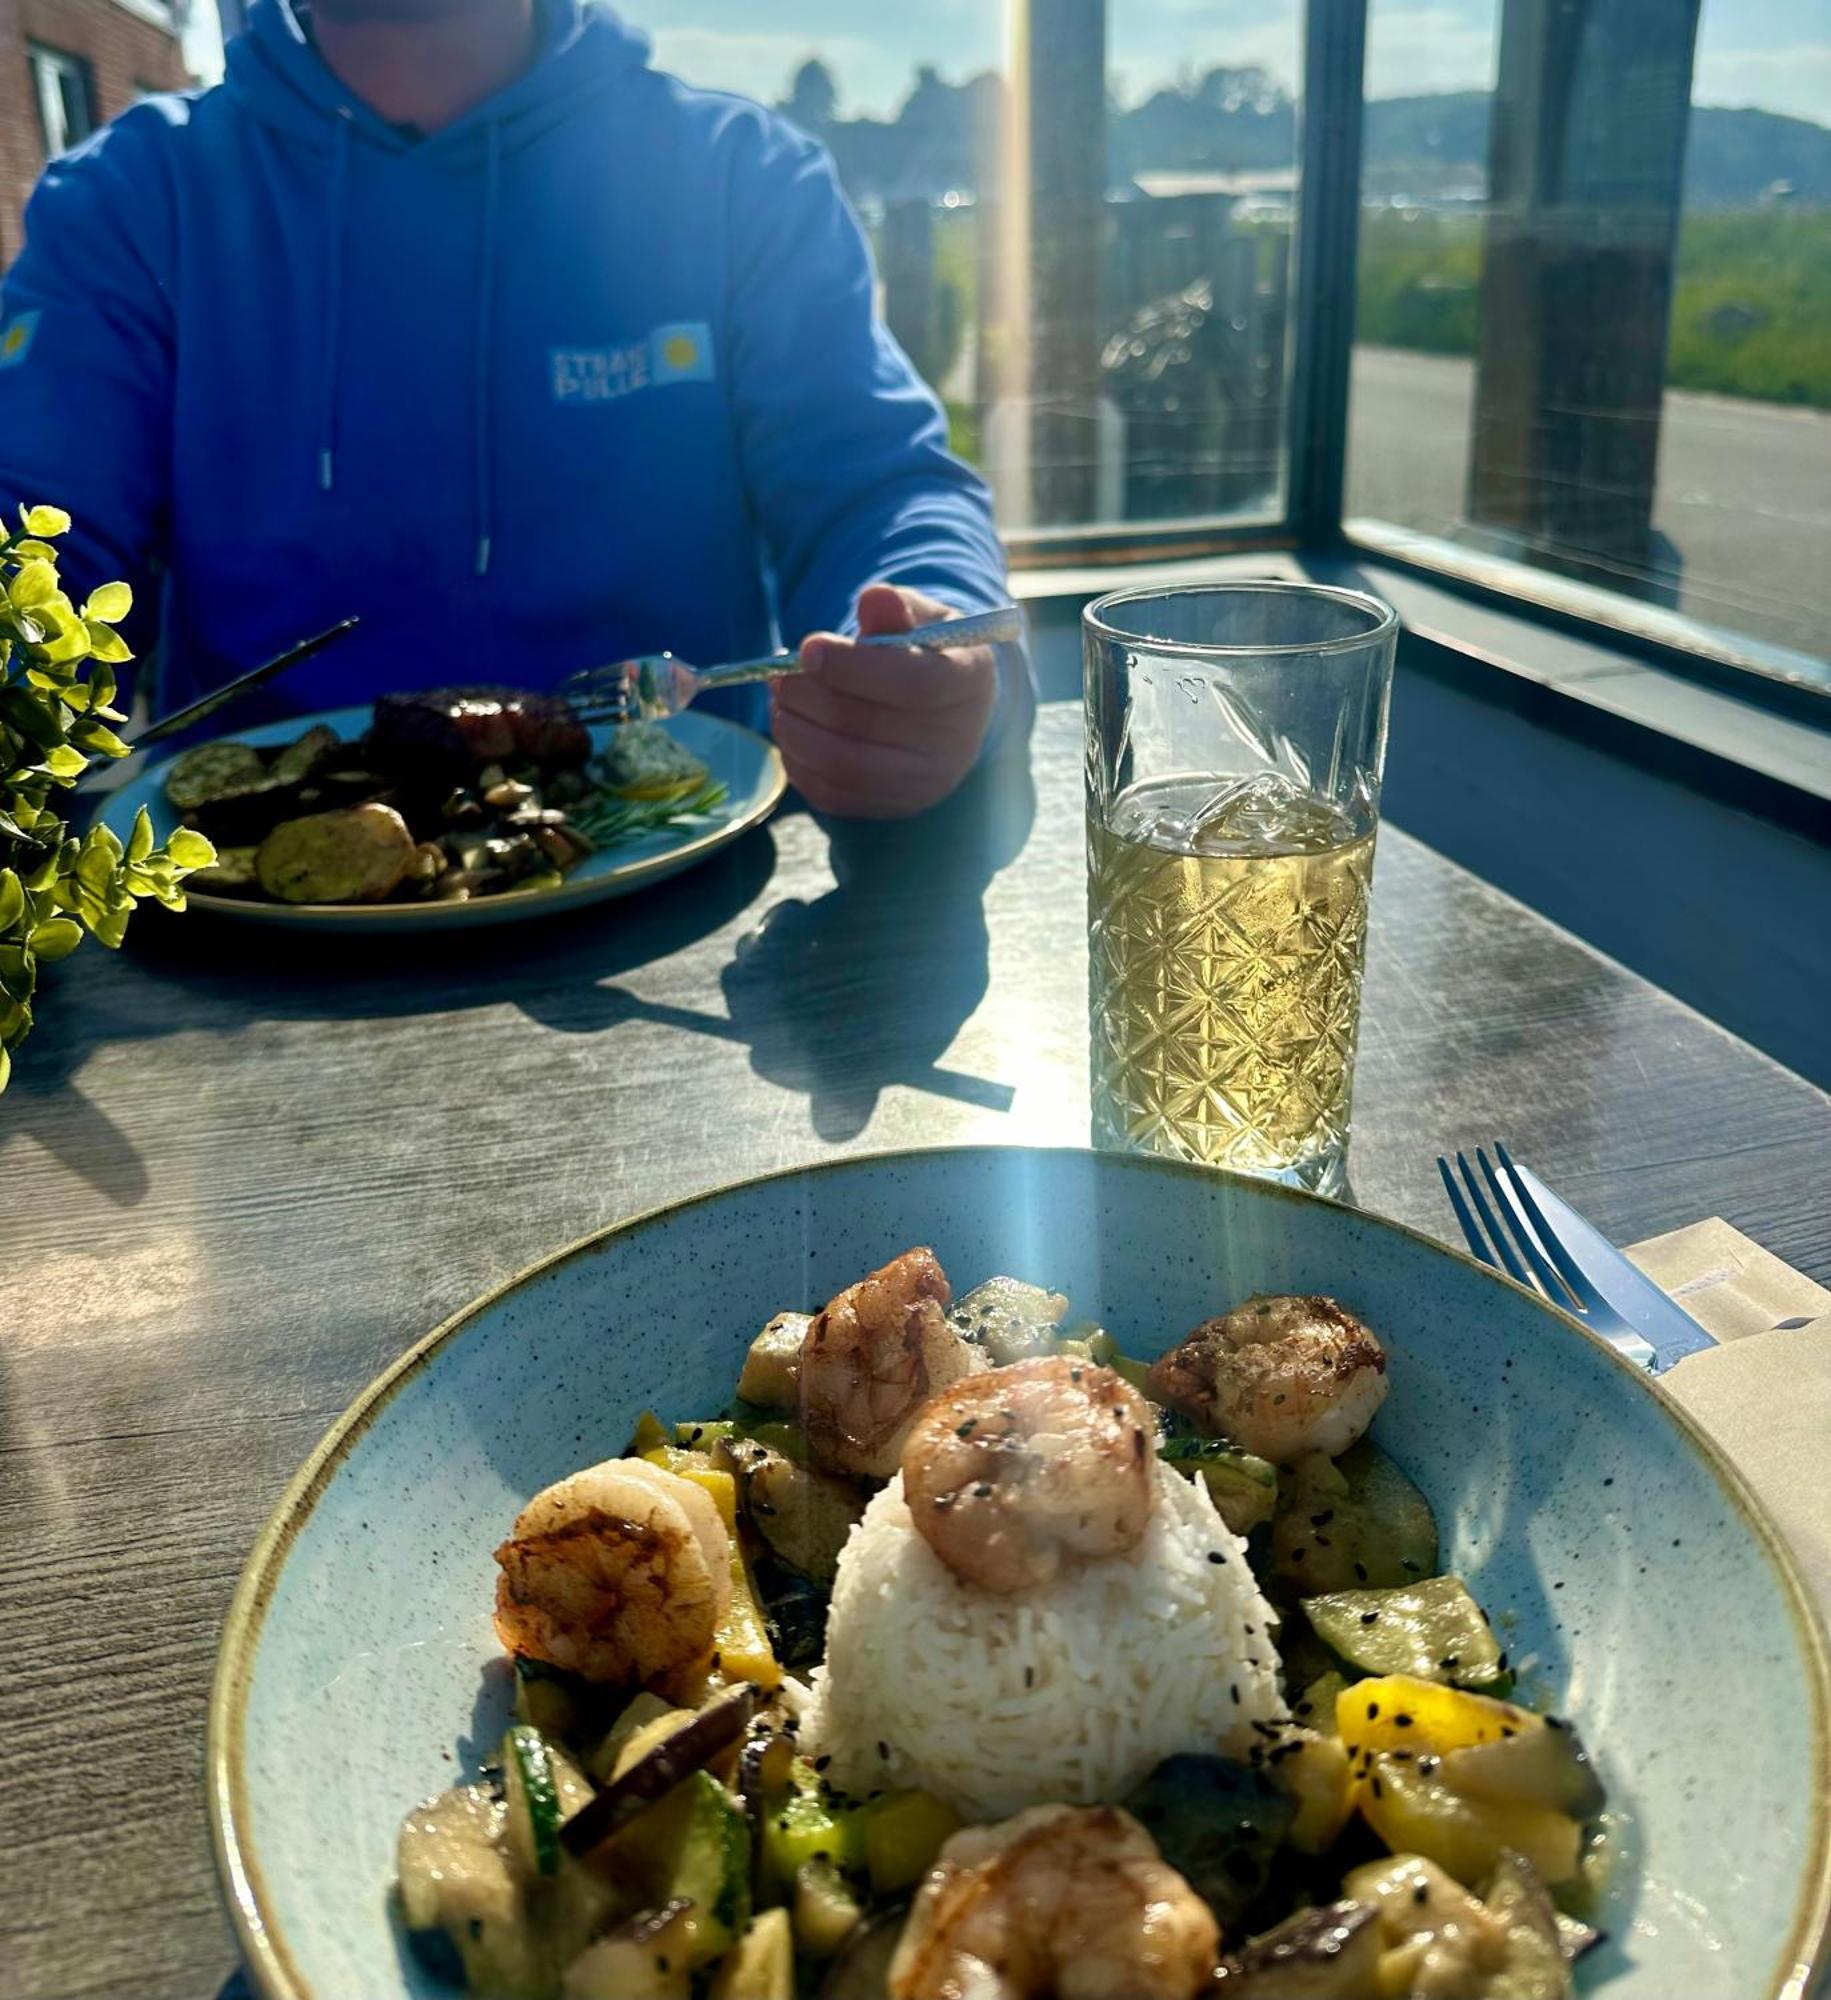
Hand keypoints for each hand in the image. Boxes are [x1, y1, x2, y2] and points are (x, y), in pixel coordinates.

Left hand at [772, 583, 998, 818]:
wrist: (950, 713)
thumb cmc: (929, 655)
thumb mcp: (922, 619)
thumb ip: (897, 609)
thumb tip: (872, 598)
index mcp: (967, 685)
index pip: (912, 684)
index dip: (853, 667)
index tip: (808, 648)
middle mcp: (952, 743)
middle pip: (865, 725)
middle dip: (807, 696)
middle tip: (779, 673)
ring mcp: (921, 783)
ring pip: (841, 763)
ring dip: (794, 728)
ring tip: (780, 698)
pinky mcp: (890, 808)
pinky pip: (830, 793)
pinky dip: (798, 760)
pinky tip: (794, 728)